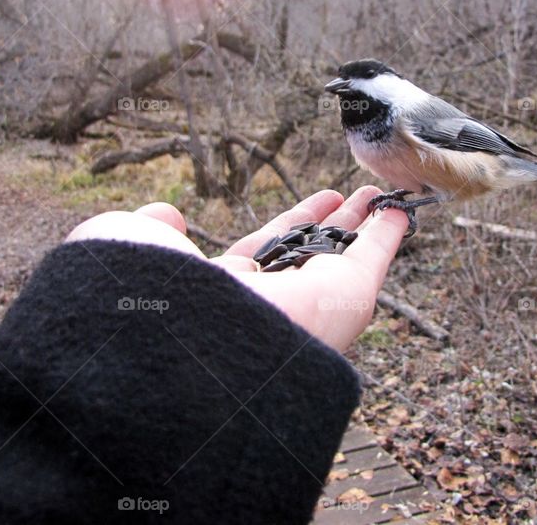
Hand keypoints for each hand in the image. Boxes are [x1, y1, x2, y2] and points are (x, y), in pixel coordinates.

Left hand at [65, 187, 408, 350]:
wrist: (196, 341)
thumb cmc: (156, 296)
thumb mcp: (137, 247)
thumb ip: (153, 228)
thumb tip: (166, 213)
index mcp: (228, 294)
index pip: (269, 251)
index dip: (293, 222)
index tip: (315, 201)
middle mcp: (275, 302)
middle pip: (313, 254)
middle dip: (335, 224)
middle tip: (355, 197)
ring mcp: (314, 303)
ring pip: (346, 257)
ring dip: (366, 225)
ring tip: (380, 196)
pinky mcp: (349, 298)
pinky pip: (374, 258)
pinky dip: (390, 233)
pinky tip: (400, 210)